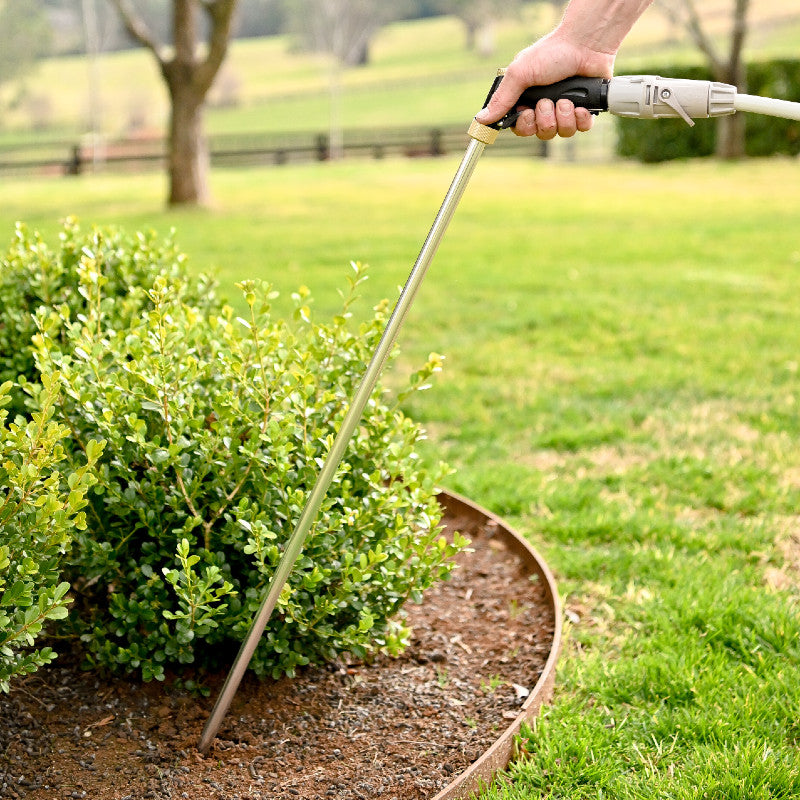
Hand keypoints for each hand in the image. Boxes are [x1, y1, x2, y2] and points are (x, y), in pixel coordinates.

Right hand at [475, 31, 615, 138]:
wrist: (585, 43)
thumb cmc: (551, 53)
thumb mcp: (520, 74)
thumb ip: (502, 99)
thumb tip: (480, 119)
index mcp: (527, 100)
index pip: (521, 128)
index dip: (525, 126)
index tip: (527, 113)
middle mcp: (545, 108)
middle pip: (541, 133)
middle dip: (545, 120)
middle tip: (547, 102)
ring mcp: (566, 110)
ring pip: (562, 133)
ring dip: (563, 117)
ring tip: (566, 99)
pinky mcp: (586, 110)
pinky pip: (581, 128)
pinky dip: (581, 118)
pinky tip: (581, 106)